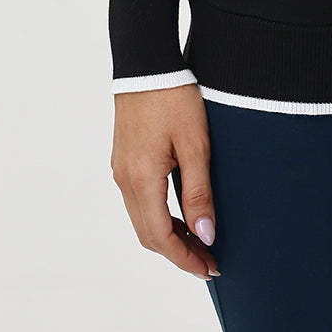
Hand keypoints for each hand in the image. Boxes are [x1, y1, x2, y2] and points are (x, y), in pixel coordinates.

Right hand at [110, 83, 219, 279]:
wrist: (147, 62)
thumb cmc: (174, 97)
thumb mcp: (196, 144)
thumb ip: (199, 192)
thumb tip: (205, 235)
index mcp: (142, 178)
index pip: (161, 237)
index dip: (185, 258)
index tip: (210, 268)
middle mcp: (125, 179)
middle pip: (148, 234)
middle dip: (177, 253)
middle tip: (208, 261)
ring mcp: (120, 169)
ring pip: (141, 219)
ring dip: (167, 236)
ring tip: (197, 242)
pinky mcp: (123, 158)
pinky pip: (138, 200)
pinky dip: (157, 216)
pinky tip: (178, 213)